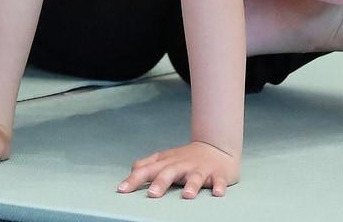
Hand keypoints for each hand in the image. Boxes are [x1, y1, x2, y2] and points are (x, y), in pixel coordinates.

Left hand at [118, 141, 239, 198]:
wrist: (216, 147)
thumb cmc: (187, 157)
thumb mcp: (165, 159)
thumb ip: (148, 165)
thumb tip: (132, 170)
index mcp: (167, 163)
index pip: (147, 170)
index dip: (135, 179)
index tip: (123, 189)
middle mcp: (182, 165)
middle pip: (169, 173)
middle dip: (161, 183)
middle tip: (152, 195)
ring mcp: (200, 170)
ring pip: (195, 177)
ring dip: (191, 185)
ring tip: (187, 195)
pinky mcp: (218, 174)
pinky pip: (219, 180)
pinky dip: (219, 186)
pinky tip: (217, 193)